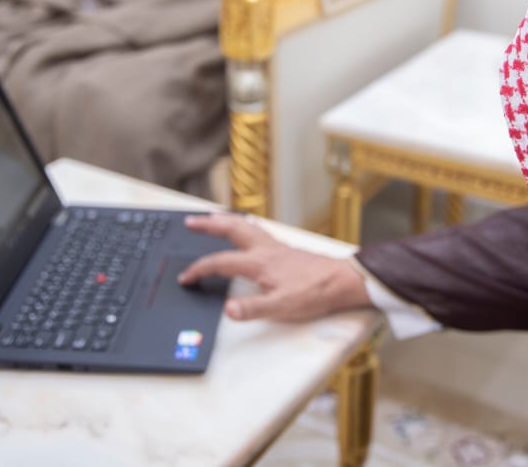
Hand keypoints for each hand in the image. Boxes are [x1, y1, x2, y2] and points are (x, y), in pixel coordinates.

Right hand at [179, 213, 370, 320]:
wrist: (341, 281)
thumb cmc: (314, 293)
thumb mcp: (281, 307)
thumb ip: (253, 308)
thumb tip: (228, 309)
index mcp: (259, 263)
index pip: (221, 262)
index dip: (200, 269)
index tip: (186, 277)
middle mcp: (265, 249)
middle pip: (231, 229)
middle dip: (208, 225)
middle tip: (190, 222)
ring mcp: (276, 246)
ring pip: (245, 226)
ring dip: (225, 221)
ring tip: (211, 218)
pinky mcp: (285, 248)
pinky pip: (257, 230)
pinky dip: (243, 225)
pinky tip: (246, 230)